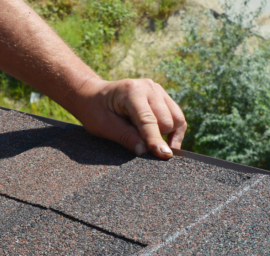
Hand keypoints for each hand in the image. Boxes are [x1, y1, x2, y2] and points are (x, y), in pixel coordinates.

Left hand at [72, 77, 186, 159]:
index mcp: (131, 92)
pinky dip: (174, 130)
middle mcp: (148, 87)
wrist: (93, 95)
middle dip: (159, 138)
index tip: (164, 155)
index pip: (149, 120)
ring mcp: (157, 89)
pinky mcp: (162, 95)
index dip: (156, 140)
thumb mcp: (103, 127)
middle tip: (143, 147)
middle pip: (167, 120)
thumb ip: (125, 137)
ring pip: (177, 119)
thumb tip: (145, 151)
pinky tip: (165, 141)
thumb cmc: (95, 110)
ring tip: (154, 144)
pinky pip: (177, 116)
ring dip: (169, 135)